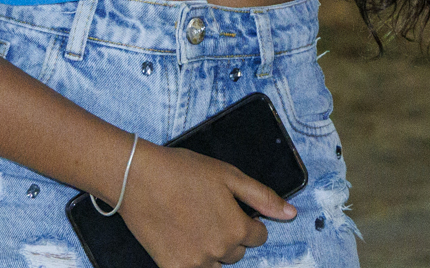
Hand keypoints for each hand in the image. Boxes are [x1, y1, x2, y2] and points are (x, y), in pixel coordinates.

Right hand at [118, 142, 295, 267]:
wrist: (137, 178)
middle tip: (207, 212)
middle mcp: (220, 250)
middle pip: (237, 252)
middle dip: (228, 235)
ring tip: (193, 224)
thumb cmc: (183, 171)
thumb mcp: (229, 175)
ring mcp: (197, 262)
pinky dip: (192, 259)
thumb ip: (262, 197)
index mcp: (237, 228)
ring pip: (217, 264)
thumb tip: (291, 214)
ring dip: (211, 250)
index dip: (246, 220)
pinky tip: (181, 238)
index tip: (229, 208)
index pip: (258, 236)